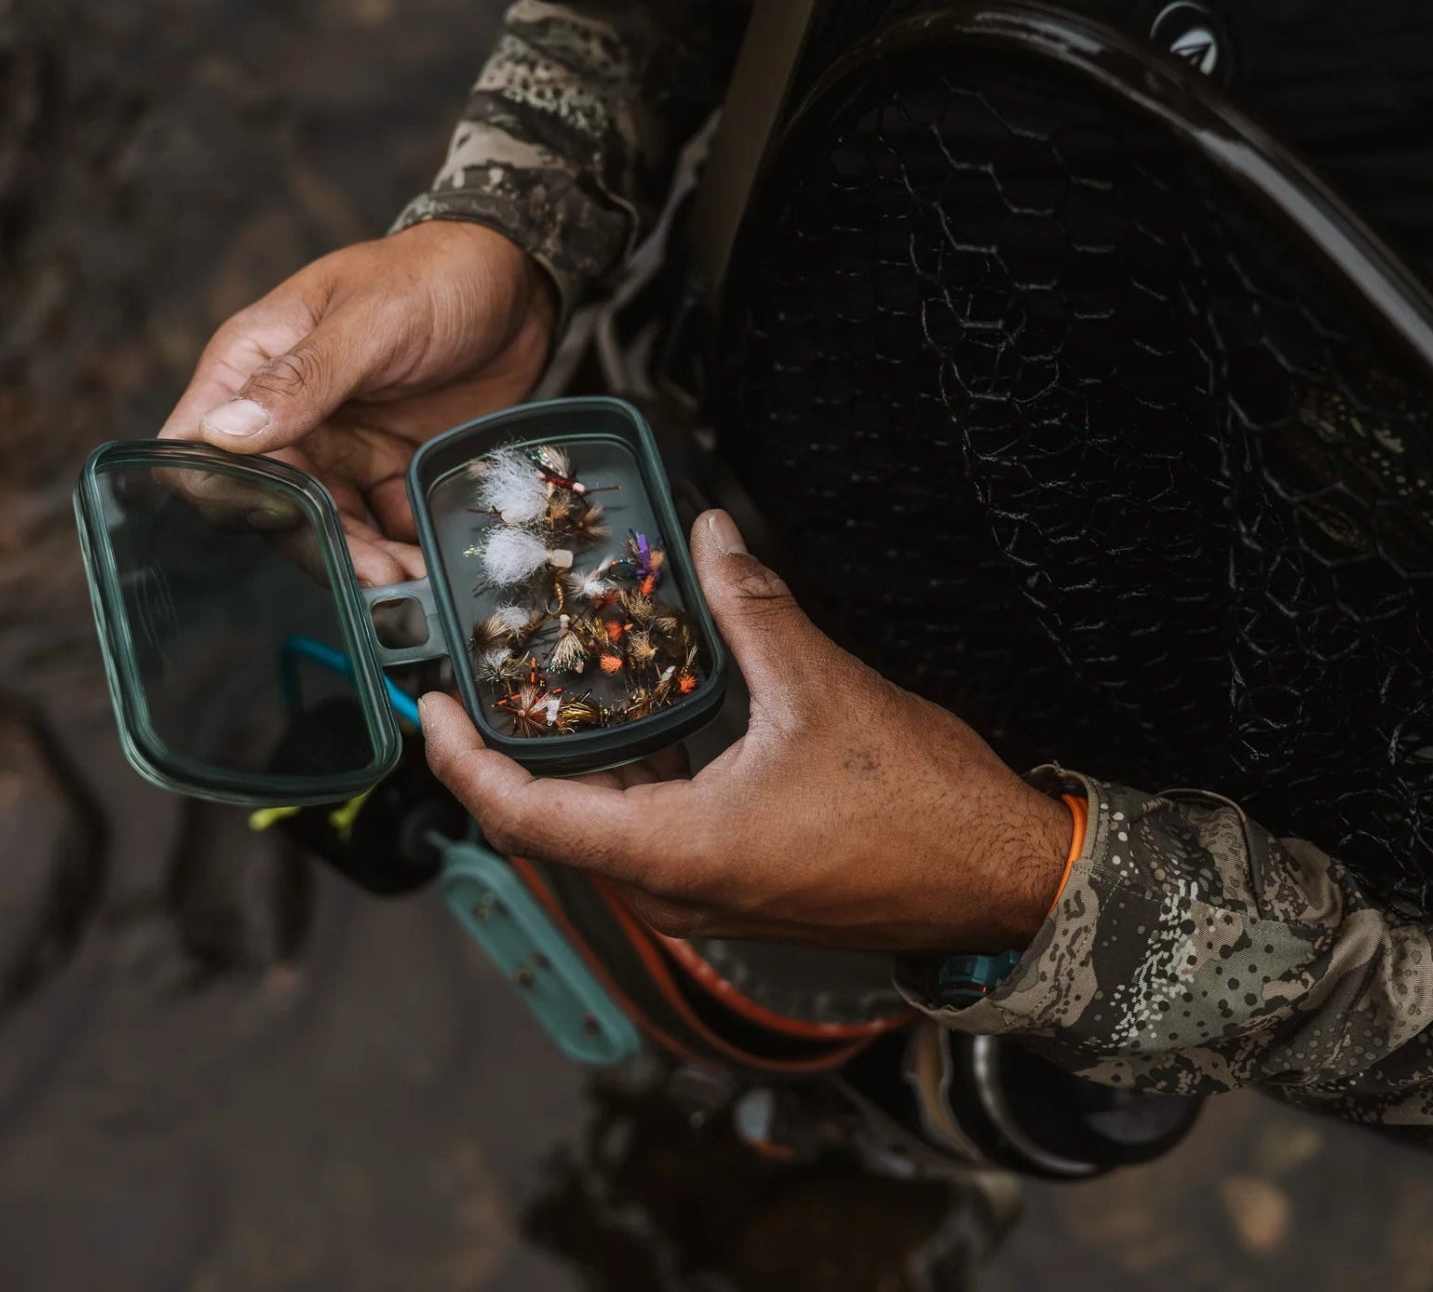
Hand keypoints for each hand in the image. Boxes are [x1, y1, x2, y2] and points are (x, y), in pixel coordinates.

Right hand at [159, 220, 555, 584]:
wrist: (517, 282)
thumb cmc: (433, 276)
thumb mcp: (371, 320)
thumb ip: (303, 377)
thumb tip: (222, 433)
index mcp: (251, 364)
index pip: (199, 445)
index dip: (223, 493)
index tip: (278, 523)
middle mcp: (286, 414)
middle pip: (271, 505)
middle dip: (318, 545)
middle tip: (376, 577)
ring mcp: (338, 447)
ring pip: (330, 527)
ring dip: (365, 562)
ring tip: (411, 585)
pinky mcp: (388, 469)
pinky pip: (383, 526)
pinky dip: (403, 551)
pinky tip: (433, 571)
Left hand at [418, 511, 1074, 952]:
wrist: (1000, 881)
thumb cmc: (919, 808)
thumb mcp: (823, 689)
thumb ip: (752, 608)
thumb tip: (711, 536)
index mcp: (675, 853)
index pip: (522, 817)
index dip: (463, 761)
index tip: (432, 709)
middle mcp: (673, 890)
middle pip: (547, 828)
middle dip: (503, 757)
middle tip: (475, 684)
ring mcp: (702, 896)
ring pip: (597, 833)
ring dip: (564, 767)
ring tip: (539, 688)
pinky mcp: (734, 886)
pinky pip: (645, 835)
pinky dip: (622, 780)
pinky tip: (633, 719)